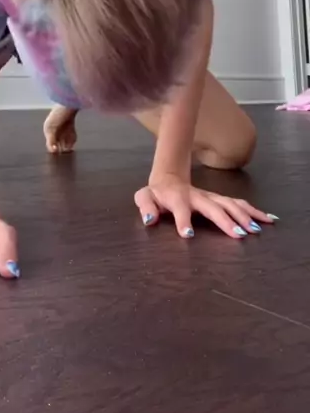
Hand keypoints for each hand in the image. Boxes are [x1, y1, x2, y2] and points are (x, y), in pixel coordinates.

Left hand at [134, 173, 276, 238]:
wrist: (170, 178)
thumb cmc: (157, 193)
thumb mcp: (144, 197)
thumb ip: (145, 206)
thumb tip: (149, 219)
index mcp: (177, 198)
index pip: (180, 208)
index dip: (182, 220)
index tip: (187, 235)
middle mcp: (198, 196)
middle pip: (213, 207)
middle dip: (226, 220)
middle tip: (239, 235)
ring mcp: (211, 196)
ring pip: (230, 204)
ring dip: (244, 216)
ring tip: (257, 229)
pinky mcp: (220, 199)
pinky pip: (239, 204)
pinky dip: (254, 211)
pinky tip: (269, 219)